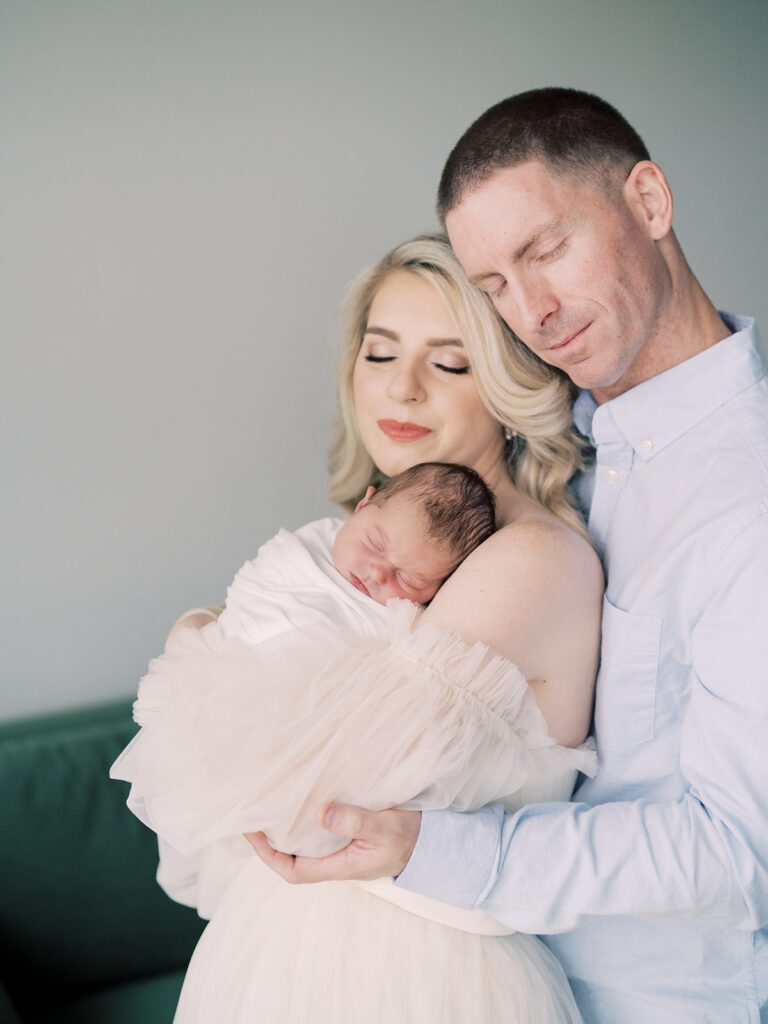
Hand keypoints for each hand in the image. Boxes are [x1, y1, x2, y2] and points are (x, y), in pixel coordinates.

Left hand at [244, 803, 421, 883]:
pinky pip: (317, 830)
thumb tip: (320, 812)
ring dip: (284, 826)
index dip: (268, 855)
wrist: (431, 842)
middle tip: (252, 811)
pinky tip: (297, 798)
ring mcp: (340, 849)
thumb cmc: (408, 838)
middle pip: (291, 857)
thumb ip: (355, 821)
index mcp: (339, 866)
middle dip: (268, 839)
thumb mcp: (384, 828)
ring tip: (268, 802)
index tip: (252, 832)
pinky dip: (302, 816)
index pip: (293, 871)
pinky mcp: (347, 834)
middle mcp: (334, 860)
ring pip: (302, 843)